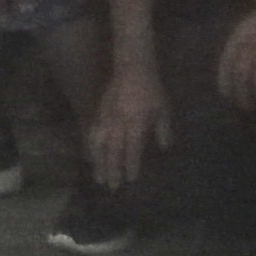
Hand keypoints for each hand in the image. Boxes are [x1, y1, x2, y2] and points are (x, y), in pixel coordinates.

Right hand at [84, 72, 167, 191]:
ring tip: (98, 177)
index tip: (131, 180)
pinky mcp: (99, 112)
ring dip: (98, 163)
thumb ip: (163, 129)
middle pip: (113, 151)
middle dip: (112, 170)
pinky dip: (91, 148)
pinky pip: (92, 133)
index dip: (131, 165)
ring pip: (99, 145)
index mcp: (136, 123)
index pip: (132, 150)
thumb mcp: (163, 109)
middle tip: (112, 187)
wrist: (132, 68)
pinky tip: (91, 156)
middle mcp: (119, 123)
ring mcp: (106, 118)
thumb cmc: (151, 89)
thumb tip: (164, 147)